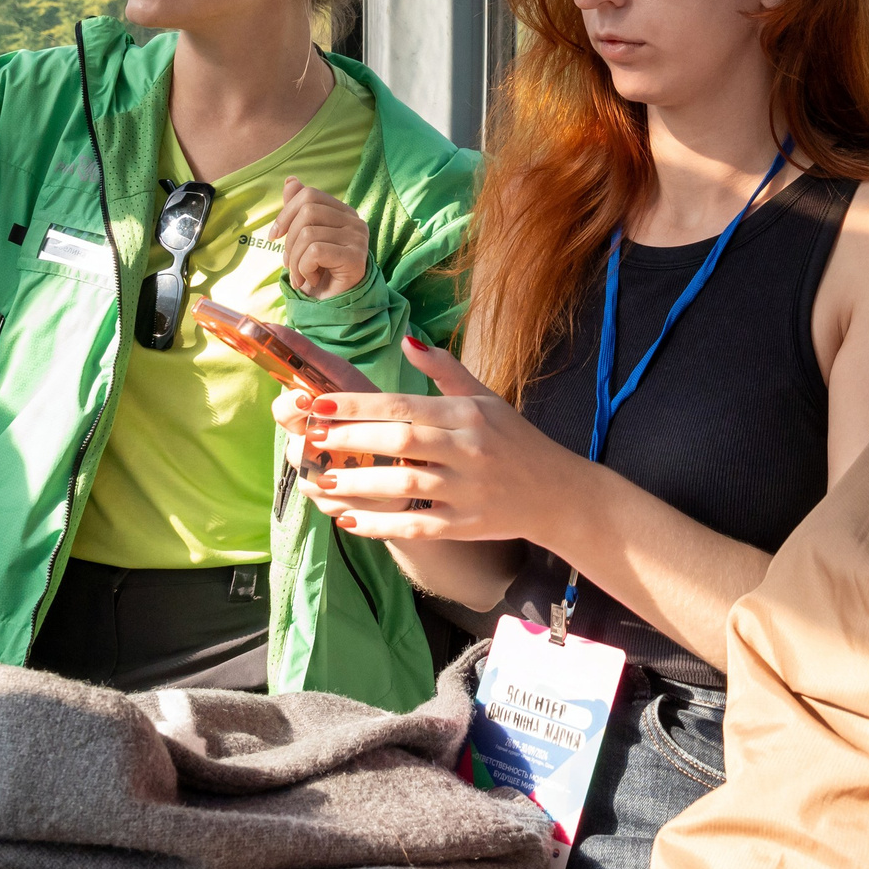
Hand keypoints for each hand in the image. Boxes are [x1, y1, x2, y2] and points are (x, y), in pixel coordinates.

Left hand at [274, 179, 367, 299]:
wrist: (333, 305)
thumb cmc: (318, 271)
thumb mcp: (302, 238)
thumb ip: (298, 209)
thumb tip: (291, 181)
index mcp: (343, 212)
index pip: (309, 195)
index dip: (285, 213)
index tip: (274, 236)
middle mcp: (355, 221)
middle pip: (307, 211)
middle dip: (289, 240)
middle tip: (290, 262)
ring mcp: (358, 239)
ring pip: (307, 234)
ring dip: (295, 260)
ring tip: (300, 275)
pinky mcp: (356, 258)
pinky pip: (315, 252)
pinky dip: (304, 268)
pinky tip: (310, 279)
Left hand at [289, 338, 586, 542]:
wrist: (557, 493)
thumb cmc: (515, 441)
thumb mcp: (487, 398)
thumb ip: (445, 371)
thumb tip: (408, 341)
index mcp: (467, 415)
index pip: (403, 405)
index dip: (358, 405)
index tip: (318, 403)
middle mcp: (467, 450)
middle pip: (400, 442)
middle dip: (351, 439)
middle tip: (311, 437)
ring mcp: (466, 491)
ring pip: (403, 488)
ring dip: (359, 484)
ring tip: (323, 479)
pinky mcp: (464, 526)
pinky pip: (415, 527)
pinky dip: (380, 526)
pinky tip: (349, 520)